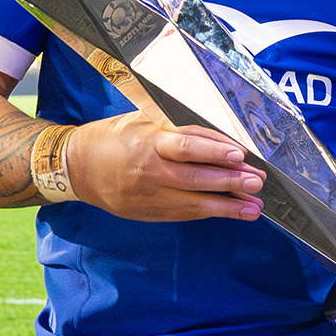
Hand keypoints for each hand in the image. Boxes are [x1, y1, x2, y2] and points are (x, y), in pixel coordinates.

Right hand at [65, 113, 265, 221]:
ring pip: (196, 202)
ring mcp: (152, 196)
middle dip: (230, 181)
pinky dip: (214, 213)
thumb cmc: (115, 138)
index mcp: (149, 143)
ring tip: (255, 207)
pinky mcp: (153, 213)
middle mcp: (152, 172)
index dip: (214, 151)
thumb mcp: (143, 122)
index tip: (239, 155)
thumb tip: (220, 140)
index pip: (186, 146)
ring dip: (229, 206)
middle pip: (196, 178)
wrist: (79, 169)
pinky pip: (188, 213)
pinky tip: (236, 212)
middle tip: (256, 181)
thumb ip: (179, 130)